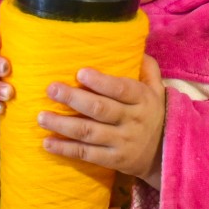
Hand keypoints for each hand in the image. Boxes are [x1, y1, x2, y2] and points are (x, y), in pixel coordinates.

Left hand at [37, 56, 165, 185]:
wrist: (167, 154)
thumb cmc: (154, 114)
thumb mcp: (158, 91)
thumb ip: (147, 69)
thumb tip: (135, 47)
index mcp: (142, 99)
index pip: (120, 89)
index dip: (100, 81)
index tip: (79, 73)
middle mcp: (132, 120)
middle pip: (100, 109)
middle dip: (73, 98)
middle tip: (50, 90)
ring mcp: (122, 142)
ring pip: (89, 132)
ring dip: (62, 125)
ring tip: (41, 117)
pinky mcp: (114, 160)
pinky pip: (87, 154)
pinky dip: (66, 149)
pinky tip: (47, 143)